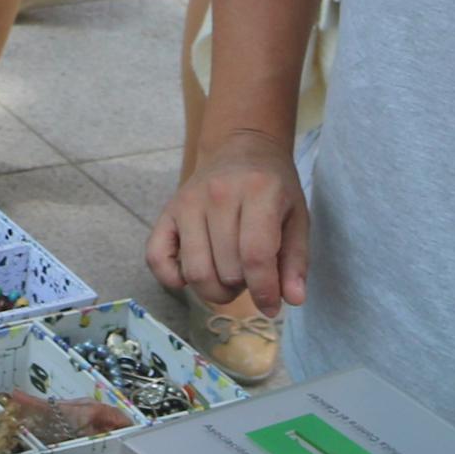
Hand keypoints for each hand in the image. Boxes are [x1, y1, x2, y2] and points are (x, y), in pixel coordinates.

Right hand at [152, 131, 309, 314]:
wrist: (242, 147)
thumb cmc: (274, 187)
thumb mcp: (298, 218)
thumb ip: (296, 261)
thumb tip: (291, 300)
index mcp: (258, 192)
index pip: (255, 256)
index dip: (264, 290)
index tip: (271, 306)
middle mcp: (218, 194)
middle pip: (226, 269)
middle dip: (243, 287)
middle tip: (251, 276)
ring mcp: (187, 202)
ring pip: (196, 271)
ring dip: (215, 289)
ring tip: (229, 277)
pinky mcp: (167, 211)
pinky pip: (156, 258)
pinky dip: (171, 279)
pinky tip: (190, 277)